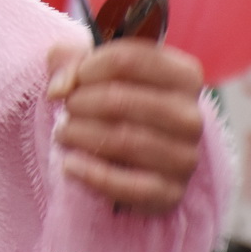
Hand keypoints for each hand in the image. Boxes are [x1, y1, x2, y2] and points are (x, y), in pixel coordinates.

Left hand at [47, 42, 203, 213]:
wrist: (130, 150)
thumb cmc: (114, 96)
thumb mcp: (93, 68)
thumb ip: (70, 62)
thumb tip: (59, 88)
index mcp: (183, 75)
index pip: (130, 59)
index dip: (89, 66)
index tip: (73, 78)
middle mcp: (191, 116)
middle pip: (122, 100)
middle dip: (81, 103)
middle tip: (66, 108)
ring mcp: (185, 157)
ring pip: (124, 141)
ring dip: (81, 135)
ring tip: (64, 133)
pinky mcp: (171, 192)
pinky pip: (130, 186)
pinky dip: (93, 175)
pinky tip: (71, 164)